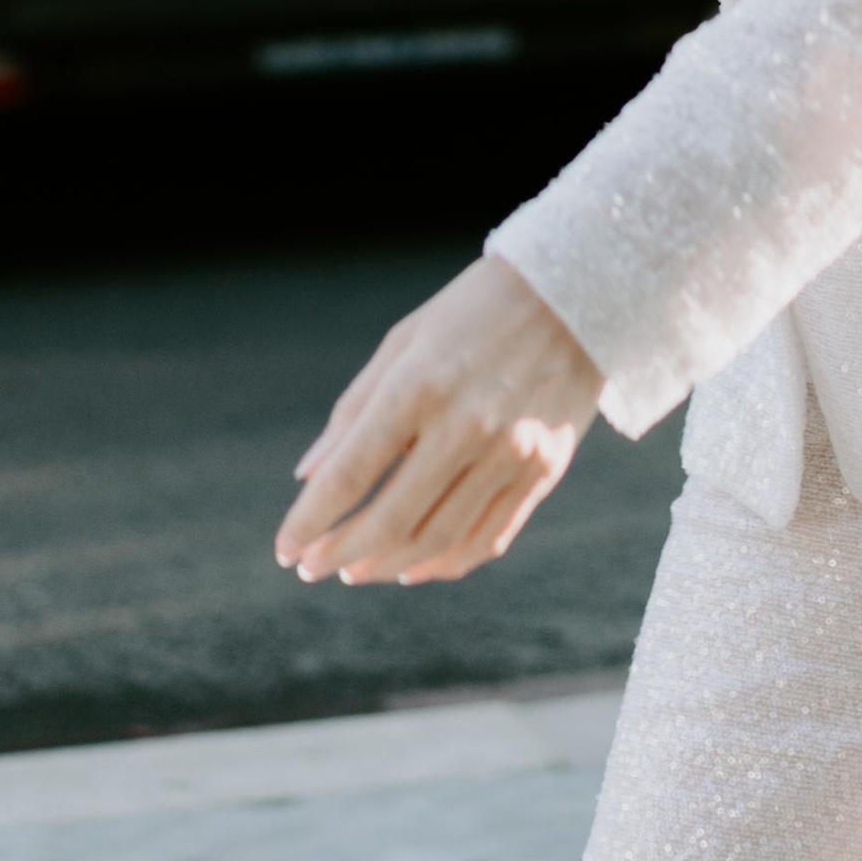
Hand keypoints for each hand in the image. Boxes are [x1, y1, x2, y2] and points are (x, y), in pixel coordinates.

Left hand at [275, 252, 601, 587]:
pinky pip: (488, 538)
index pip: (350, 474)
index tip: (285, 549)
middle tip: (312, 567)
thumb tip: (309, 478)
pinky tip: (412, 568)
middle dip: (340, 553)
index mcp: (420, 384)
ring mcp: (511, 452)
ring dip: (386, 566)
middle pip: (391, 520)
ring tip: (353, 570)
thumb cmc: (474, 310)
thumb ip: (354, 412)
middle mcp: (467, 425)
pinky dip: (445, 565)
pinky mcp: (545, 469)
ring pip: (437, 540)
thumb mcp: (404, 342)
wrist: (576, 290)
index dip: (309, 520)